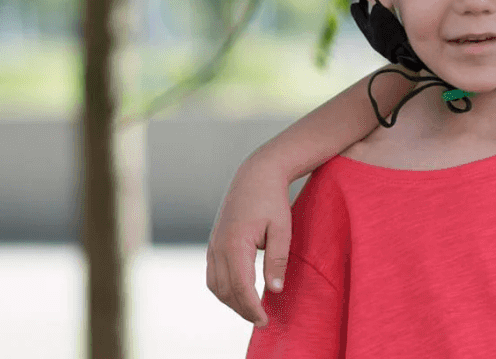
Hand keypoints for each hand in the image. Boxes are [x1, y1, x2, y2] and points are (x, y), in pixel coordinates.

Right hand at [205, 164, 292, 325]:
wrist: (255, 175)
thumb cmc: (272, 200)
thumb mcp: (283, 229)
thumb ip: (278, 260)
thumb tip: (275, 290)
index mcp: (235, 244)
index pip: (242, 287)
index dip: (252, 308)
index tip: (265, 321)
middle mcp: (218, 246)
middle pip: (226, 290)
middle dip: (242, 309)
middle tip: (262, 321)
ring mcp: (213, 245)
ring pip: (215, 285)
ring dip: (231, 302)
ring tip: (251, 311)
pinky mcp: (213, 243)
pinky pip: (213, 274)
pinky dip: (224, 289)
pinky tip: (240, 293)